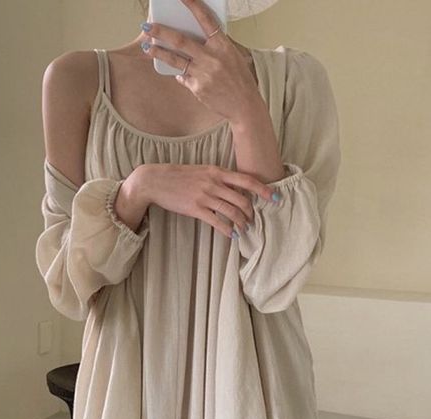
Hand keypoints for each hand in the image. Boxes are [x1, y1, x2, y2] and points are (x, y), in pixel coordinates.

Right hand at [129, 163, 276, 238]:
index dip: (263, 190)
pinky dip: (227, 229)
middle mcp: (214, 183)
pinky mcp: (195, 208)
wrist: (155, 180)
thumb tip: (234, 188)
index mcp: (217, 171)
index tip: (275, 198)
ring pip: (232, 211)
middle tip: (253, 220)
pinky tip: (231, 235)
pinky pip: (217, 221)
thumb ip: (218, 178)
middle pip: (242, 199)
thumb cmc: (178, 176)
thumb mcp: (201, 171)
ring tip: (244, 229)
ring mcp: (205, 196)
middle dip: (251, 212)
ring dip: (241, 223)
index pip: (246, 180)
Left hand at [140, 0, 261, 124]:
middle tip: (147, 27)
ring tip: (147, 48)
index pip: (205, 20)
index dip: (192, 5)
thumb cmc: (240, 80)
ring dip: (159, 53)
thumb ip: (215, 47)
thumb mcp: (232, 57)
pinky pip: (183, 78)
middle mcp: (211, 57)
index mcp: (222, 45)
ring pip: (176, 60)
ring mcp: (203, 73)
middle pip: (181, 41)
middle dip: (162, 32)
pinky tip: (175, 72)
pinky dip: (179, 74)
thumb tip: (197, 41)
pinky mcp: (197, 88)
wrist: (244, 105)